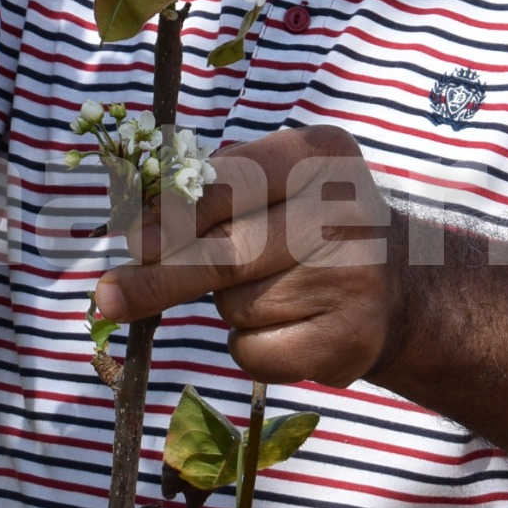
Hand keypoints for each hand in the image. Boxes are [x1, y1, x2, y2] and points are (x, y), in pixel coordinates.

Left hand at [92, 123, 401, 387]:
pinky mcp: (351, 340)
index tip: (129, 240)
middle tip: (108, 297)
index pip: (234, 181)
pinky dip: (250, 347)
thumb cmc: (310, 221)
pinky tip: (286, 325)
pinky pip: (257, 353)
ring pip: (237, 306)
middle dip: (158, 278)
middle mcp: (346, 212)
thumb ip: (214, 188)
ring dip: (226, 306)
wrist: (399, 285)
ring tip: (268, 289)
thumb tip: (135, 227)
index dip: (174, 214)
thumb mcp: (278, 179)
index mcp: (322, 154)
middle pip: (226, 253)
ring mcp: (354, 279)